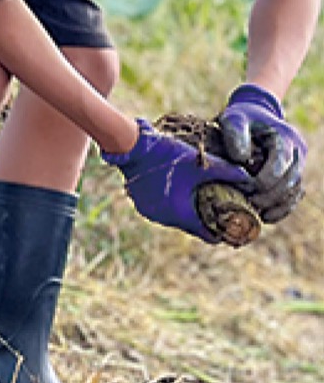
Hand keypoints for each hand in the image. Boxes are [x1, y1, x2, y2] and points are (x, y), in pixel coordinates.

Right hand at [101, 118, 251, 242]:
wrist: (132, 147)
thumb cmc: (167, 155)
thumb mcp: (201, 163)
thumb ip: (227, 172)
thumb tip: (250, 178)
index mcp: (181, 214)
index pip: (207, 235)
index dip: (222, 233)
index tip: (234, 228)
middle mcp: (164, 219)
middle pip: (192, 227)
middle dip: (206, 220)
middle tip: (221, 211)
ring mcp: (150, 213)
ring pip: (176, 219)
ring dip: (188, 212)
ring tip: (201, 201)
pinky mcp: (141, 205)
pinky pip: (163, 211)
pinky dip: (173, 206)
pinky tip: (180, 194)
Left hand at [217, 84, 306, 222]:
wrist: (253, 117)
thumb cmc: (241, 119)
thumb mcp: (233, 118)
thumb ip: (235, 134)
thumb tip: (240, 159)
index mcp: (285, 137)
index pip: (281, 162)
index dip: (264, 179)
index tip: (244, 188)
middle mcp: (297, 152)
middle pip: (289, 180)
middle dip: (268, 195)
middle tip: (247, 204)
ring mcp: (298, 165)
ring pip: (294, 191)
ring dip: (275, 205)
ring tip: (254, 213)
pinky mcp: (293, 176)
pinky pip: (294, 197)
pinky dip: (282, 209)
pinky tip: (265, 216)